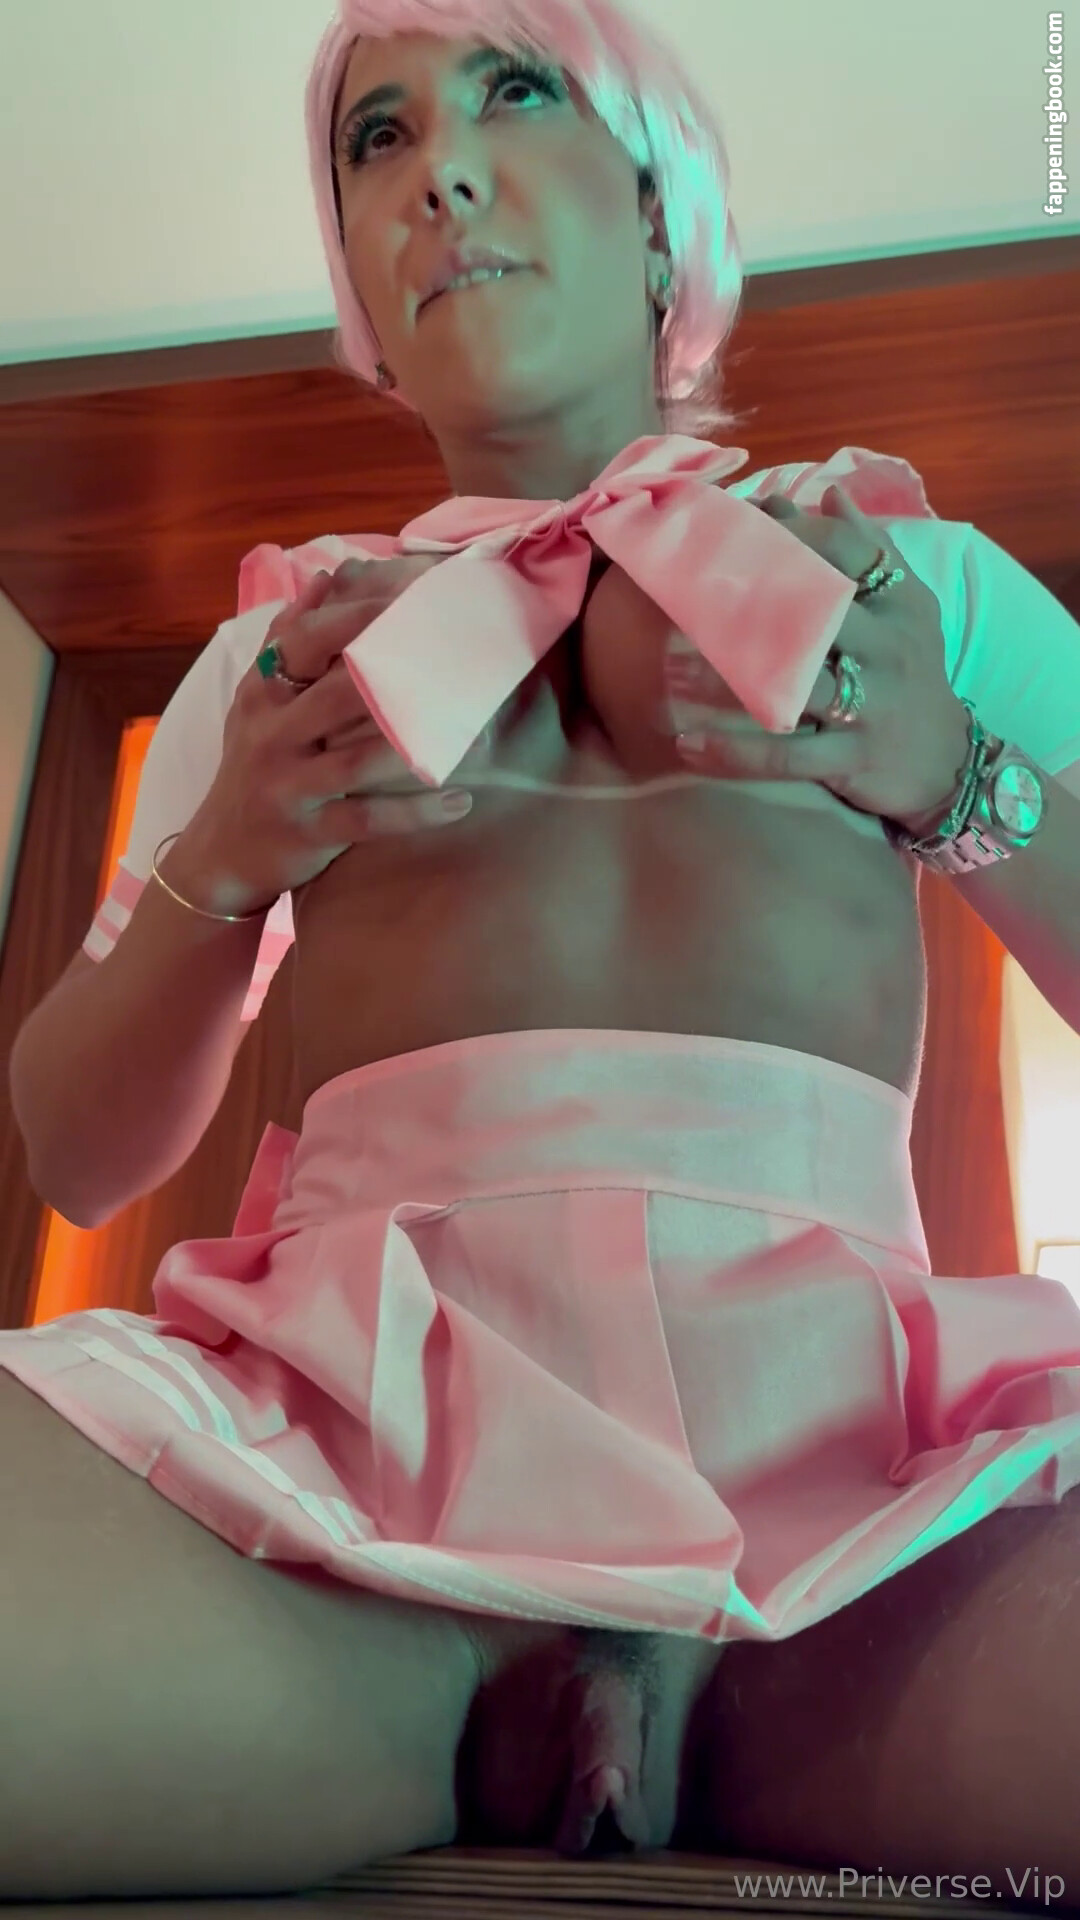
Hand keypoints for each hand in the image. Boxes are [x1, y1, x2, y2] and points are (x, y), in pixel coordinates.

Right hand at [178, 556, 472, 916]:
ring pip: (356, 760)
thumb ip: (287, 640)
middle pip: (339, 691)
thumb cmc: (253, 766)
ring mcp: (289, 786)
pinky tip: (460, 801)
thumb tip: (325, 577)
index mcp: (264, 693)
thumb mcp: (257, 701)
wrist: (220, 852)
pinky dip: (415, 813)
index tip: (415, 593)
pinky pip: (367, 820)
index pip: (309, 639)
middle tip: (459, 653)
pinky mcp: (308, 832)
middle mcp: (273, 734)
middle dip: (400, 670)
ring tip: (477, 731)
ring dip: (416, 745)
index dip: (361, 613)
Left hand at [661, 487, 972, 831]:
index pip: (843, 553)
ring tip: (670, 666)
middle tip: (686, 587)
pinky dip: (736, 754)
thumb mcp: (910, 607)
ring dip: (728, 676)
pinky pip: (787, 757)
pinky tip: (688, 746)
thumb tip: (830, 494)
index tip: (733, 520)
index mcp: (897, 604)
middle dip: (750, 596)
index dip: (787, 533)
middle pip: (813, 610)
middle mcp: (887, 649)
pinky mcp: (852, 759)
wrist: (947, 762)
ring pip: (794, 682)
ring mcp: (870, 707)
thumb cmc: (913, 673)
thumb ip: (871, 550)